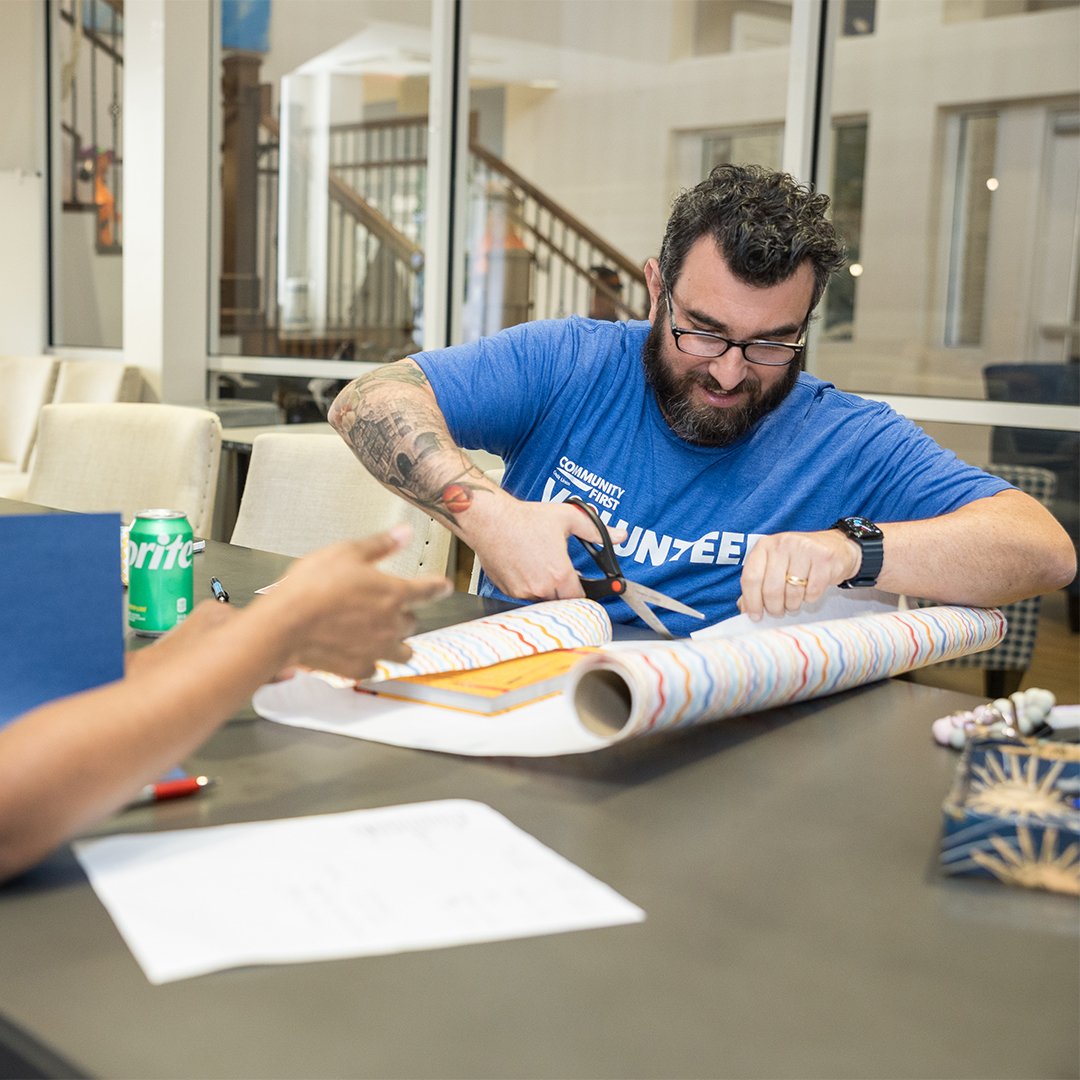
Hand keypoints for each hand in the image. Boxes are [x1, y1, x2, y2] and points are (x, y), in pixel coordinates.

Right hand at [265, 526, 451, 678]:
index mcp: (394, 593)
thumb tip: (405, 532)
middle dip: (403, 614)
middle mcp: (392, 624)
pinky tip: (356, 652)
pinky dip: (370, 660)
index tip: (444, 587)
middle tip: (383, 608)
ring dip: (395, 642)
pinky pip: (375, 667)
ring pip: (402, 650)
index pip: (429, 590)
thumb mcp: (346, 552)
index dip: (438, 587)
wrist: (285, 626)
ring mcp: (378, 649)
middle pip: (412, 621)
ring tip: (379, 635)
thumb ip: (380, 544)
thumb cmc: (312, 587)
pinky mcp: (359, 668)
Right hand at [468, 495, 625, 600]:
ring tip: (540, 565)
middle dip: (564, 589)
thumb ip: (596, 530)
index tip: (583, 586)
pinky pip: (523, 594)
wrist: (489, 521)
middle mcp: (541, 587)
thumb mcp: (568, 517)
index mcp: (560, 574)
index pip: (580, 598)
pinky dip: (527, 585)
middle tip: (561, 573)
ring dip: (545, 588)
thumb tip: (621, 535)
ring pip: (541, 598)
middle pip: (561, 600)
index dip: (584, 592)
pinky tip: (524, 566)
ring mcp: (522, 591)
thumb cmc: (525, 518)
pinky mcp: (507, 590)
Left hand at [737, 529, 860, 619]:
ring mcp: (804, 549)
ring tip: (794, 603)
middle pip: (771, 588)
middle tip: (778, 612)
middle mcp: (782, 544)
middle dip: (774, 608)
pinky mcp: (824, 559)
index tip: (756, 616)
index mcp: (764, 545)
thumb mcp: (774, 566)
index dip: (752, 601)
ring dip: (792, 605)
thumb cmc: (799, 560)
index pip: (750, 577)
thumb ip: (757, 584)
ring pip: (792, 592)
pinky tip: (809, 592)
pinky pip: (812, 592)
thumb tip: (745, 608)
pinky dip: (809, 599)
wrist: (835, 546)